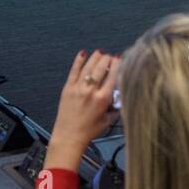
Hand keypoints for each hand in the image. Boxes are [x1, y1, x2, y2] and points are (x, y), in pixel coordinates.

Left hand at [47, 50, 119, 171]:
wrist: (69, 135)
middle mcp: (91, 91)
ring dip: (95, 57)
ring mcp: (78, 88)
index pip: (113, 76)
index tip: (119, 60)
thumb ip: (116, 108)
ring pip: (88, 66)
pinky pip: (74, 70)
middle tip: (110, 57)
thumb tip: (120, 98)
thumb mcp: (108, 120)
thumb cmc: (87, 130)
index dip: (117, 65)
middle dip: (107, 59)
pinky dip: (79, 61)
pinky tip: (83, 54)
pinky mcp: (68, 88)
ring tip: (99, 53)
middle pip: (101, 68)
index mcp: (102, 99)